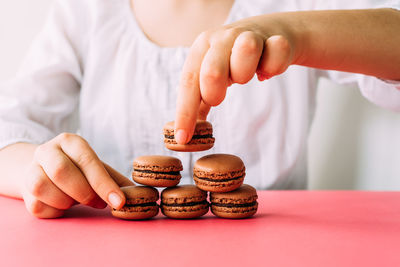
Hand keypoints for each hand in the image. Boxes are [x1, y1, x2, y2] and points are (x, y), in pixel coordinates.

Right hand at [21, 133, 133, 217]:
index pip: (88, 161)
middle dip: (85, 193)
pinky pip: (39, 206)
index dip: (104, 184)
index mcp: (70, 141)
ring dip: (68, 201)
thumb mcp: (97, 168)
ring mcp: (32, 169)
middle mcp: (47, 151)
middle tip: (98, 203)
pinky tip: (64, 204)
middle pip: (61, 172)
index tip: (118, 202)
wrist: (44, 169)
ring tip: (78, 200)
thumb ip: (116, 180)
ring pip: (44, 189)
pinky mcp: (24, 191)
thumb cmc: (79, 169)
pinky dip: (56, 211)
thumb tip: (138, 194)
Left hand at [174, 15, 297, 143]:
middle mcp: (222, 38)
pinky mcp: (275, 37)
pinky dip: (273, 66)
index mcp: (201, 48)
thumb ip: (199, 102)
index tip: (183, 138)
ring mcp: (249, 34)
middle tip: (219, 99)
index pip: (188, 82)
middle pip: (212, 71)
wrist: (269, 32)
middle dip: (214, 93)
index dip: (185, 112)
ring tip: (248, 75)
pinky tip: (267, 69)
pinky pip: (277, 52)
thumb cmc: (233, 60)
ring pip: (246, 51)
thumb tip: (185, 135)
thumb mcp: (213, 77)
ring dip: (246, 73)